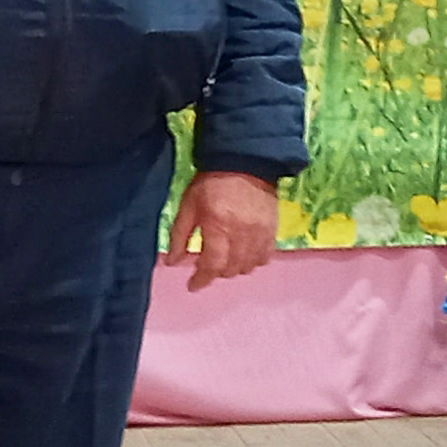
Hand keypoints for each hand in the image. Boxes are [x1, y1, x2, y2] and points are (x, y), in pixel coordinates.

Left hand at [166, 170, 280, 290]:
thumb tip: (173, 262)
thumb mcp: (188, 205)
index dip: (201, 280)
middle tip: (207, 265)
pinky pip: (265, 257)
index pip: (212, 266)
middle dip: (216, 272)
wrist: (245, 161)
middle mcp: (242, 234)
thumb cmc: (211, 183)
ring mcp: (260, 233)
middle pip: (230, 269)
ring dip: (234, 269)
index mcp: (218, 226)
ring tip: (225, 260)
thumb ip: (180, 235)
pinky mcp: (272, 230)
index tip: (193, 285)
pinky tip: (244, 255)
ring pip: (248, 267)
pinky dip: (253, 261)